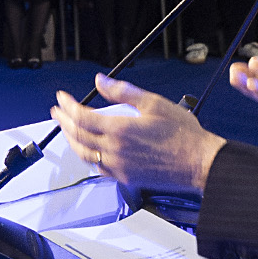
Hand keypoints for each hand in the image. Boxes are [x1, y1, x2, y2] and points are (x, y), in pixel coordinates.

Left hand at [51, 77, 225, 193]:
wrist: (200, 163)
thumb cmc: (183, 135)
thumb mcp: (154, 103)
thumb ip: (123, 91)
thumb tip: (101, 80)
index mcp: (120, 130)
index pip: (81, 116)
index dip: (67, 106)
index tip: (62, 98)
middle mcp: (115, 150)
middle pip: (77, 135)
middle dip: (63, 121)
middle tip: (57, 111)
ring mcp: (119, 167)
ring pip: (84, 154)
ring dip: (71, 140)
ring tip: (67, 129)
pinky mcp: (126, 178)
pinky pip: (98, 168)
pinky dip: (88, 157)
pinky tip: (89, 150)